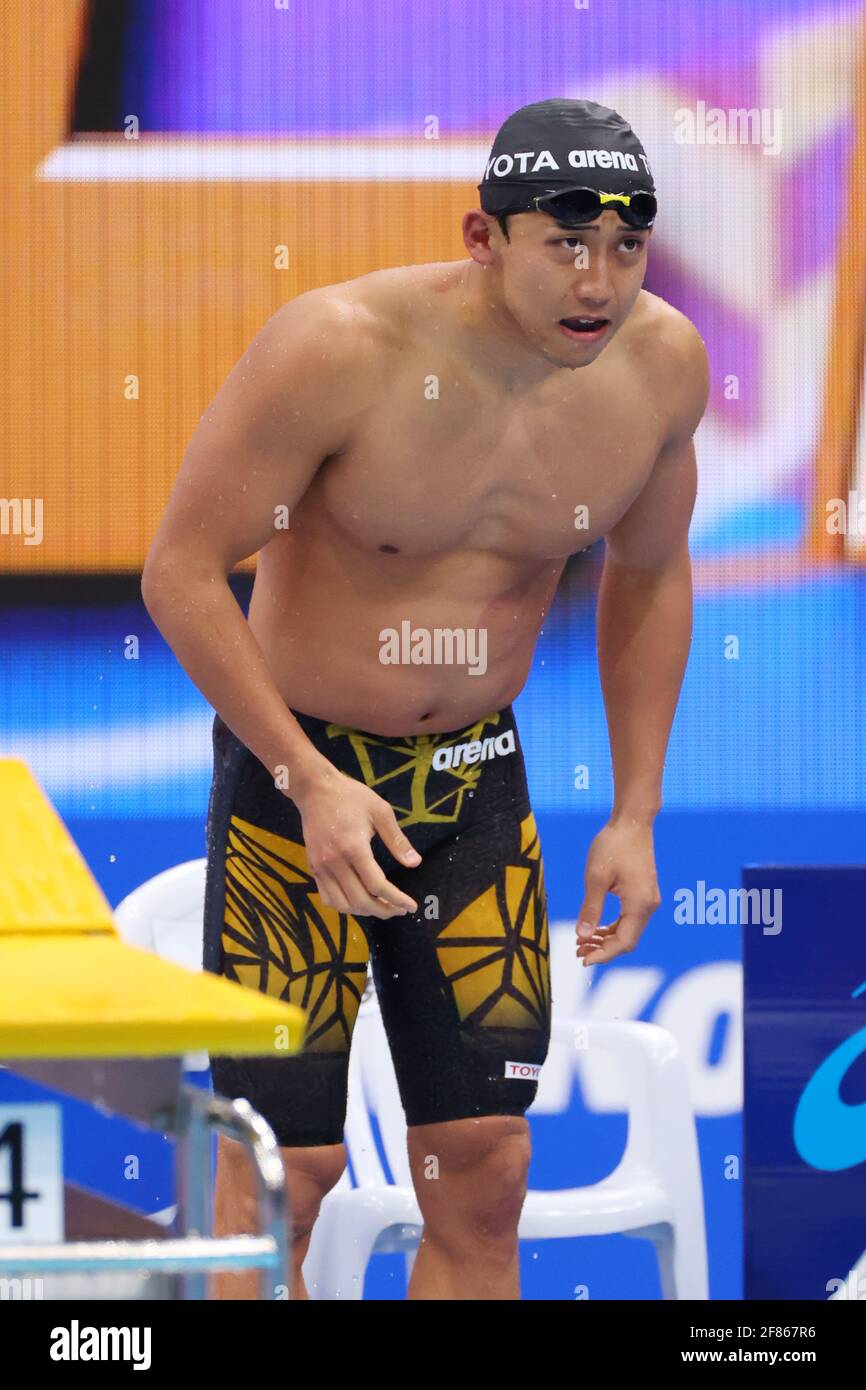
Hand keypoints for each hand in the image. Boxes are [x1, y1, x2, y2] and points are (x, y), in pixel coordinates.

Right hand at [290, 760, 420, 919]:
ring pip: (342, 904)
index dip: (396, 899)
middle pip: (360, 900)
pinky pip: (327, 896)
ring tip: (381, 908)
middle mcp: (334, 862)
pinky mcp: (312, 867)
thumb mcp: (380, 811)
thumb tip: (415, 863)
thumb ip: (397, 840)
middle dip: (383, 910)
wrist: (314, 789)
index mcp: (354, 848)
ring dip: (363, 911)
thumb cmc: (350, 796)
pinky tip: (358, 901)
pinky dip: (344, 905)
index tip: (411, 906)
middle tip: (399, 910)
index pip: (377, 885)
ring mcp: (320, 866)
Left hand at [576, 819, 660, 967]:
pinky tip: (595, 928)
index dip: (603, 955)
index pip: (623, 943)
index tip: (582, 960)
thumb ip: (590, 909)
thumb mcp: (596, 878)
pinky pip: (629, 918)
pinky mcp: (643, 893)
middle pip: (628, 940)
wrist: (631, 822)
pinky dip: (613, 927)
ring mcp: (648, 900)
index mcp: (640, 905)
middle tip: (577, 951)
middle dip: (603, 949)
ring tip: (582, 941)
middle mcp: (649, 906)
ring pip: (628, 930)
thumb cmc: (613, 846)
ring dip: (606, 939)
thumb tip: (582, 936)